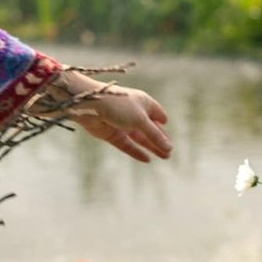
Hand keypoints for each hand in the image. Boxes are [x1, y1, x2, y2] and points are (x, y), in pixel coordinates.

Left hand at [56, 72, 171, 162]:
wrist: (91, 106)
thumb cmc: (119, 106)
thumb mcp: (141, 120)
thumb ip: (155, 135)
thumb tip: (169, 147)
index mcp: (142, 102)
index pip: (156, 112)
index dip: (162, 120)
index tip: (166, 126)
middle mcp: (132, 112)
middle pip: (149, 128)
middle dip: (159, 140)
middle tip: (169, 154)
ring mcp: (121, 124)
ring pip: (139, 138)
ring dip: (151, 147)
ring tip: (165, 157)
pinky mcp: (112, 134)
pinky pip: (127, 145)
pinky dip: (136, 152)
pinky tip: (147, 159)